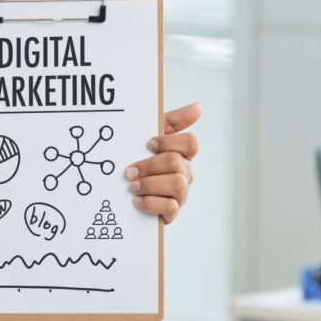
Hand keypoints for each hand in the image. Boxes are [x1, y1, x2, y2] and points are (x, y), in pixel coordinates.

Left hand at [126, 102, 201, 223]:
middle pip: (178, 163)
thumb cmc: (140, 159)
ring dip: (150, 183)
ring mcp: (180, 194)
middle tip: (130, 170)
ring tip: (132, 186)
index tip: (148, 144)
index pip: (190, 143)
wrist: (122, 194)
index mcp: (182, 154)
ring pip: (177, 184)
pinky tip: (136, 200)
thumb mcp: (150, 137)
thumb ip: (172, 121)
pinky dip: (151, 203)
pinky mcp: (172, 213)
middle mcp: (185, 173)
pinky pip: (171, 207)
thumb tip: (198, 107)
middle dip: (150, 165)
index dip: (170, 142)